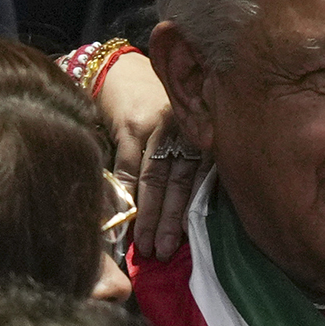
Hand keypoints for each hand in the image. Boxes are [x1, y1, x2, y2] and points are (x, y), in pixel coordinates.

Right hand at [96, 51, 196, 261]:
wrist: (121, 70)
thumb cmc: (155, 106)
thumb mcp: (181, 128)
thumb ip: (191, 162)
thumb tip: (188, 215)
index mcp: (203, 133)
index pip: (200, 180)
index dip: (191, 214)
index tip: (185, 245)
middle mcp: (186, 129)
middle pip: (180, 183)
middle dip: (171, 221)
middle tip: (164, 255)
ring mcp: (159, 126)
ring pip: (156, 179)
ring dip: (149, 215)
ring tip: (144, 245)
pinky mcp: (132, 126)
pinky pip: (129, 166)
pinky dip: (125, 194)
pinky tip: (121, 217)